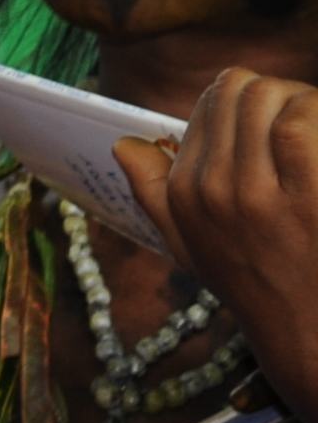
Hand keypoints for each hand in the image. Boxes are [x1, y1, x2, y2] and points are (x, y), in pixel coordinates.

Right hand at [122, 71, 317, 422]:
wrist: (307, 334)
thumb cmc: (256, 286)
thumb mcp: (191, 247)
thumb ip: (153, 192)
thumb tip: (124, 144)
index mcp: (183, 193)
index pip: (210, 103)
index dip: (249, 101)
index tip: (272, 124)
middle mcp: (211, 189)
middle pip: (240, 89)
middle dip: (276, 93)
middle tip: (301, 119)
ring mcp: (258, 192)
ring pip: (271, 97)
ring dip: (303, 101)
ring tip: (316, 128)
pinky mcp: (307, 195)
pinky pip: (302, 122)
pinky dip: (317, 117)